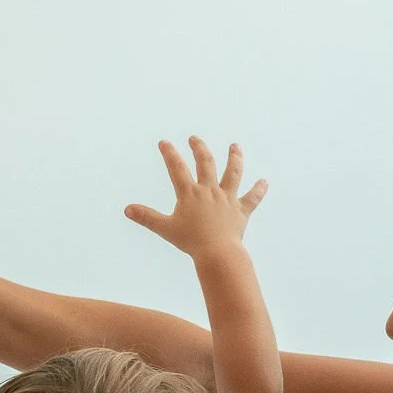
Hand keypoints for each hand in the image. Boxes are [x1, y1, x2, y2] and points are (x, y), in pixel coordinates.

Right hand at [125, 138, 267, 263]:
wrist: (217, 253)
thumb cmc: (191, 242)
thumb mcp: (165, 229)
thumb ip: (146, 217)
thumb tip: (127, 209)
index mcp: (190, 193)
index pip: (177, 168)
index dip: (170, 153)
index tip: (165, 142)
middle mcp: (210, 191)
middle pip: (206, 163)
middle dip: (199, 148)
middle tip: (194, 139)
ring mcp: (227, 199)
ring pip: (233, 173)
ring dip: (235, 158)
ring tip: (236, 146)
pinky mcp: (241, 211)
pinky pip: (252, 198)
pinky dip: (259, 190)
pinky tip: (265, 182)